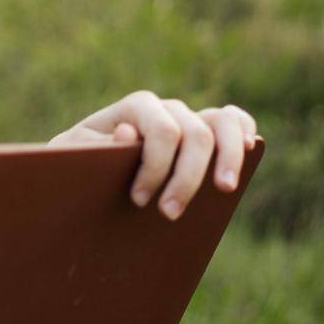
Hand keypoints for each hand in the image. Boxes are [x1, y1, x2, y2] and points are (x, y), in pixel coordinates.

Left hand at [48, 90, 259, 219]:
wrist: (82, 167)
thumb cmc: (77, 164)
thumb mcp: (74, 157)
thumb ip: (95, 147)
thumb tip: (128, 135)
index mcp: (135, 108)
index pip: (163, 131)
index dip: (157, 167)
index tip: (138, 199)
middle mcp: (166, 109)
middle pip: (196, 135)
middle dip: (187, 178)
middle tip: (169, 215)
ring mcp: (187, 118)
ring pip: (223, 122)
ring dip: (229, 157)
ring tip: (224, 189)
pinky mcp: (203, 132)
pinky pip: (233, 120)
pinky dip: (244, 132)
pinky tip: (249, 151)